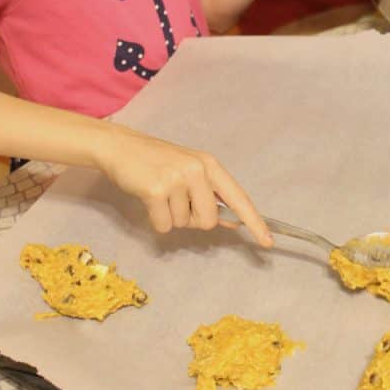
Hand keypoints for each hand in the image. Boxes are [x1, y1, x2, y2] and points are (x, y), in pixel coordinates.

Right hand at [98, 125, 272, 246]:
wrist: (121, 147)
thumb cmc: (156, 161)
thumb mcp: (189, 171)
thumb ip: (210, 194)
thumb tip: (232, 221)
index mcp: (210, 165)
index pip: (238, 198)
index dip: (254, 222)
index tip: (268, 242)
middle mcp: (198, 170)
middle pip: (209, 221)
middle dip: (192, 220)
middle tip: (175, 200)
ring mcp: (177, 179)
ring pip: (183, 224)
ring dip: (170, 216)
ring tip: (159, 193)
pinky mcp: (156, 190)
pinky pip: (164, 226)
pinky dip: (155, 220)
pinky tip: (149, 199)